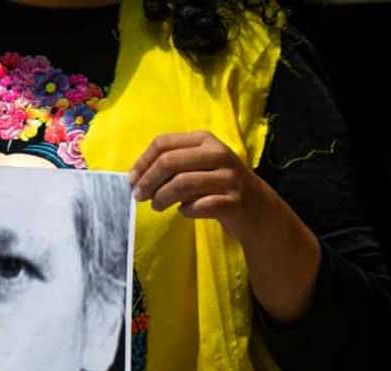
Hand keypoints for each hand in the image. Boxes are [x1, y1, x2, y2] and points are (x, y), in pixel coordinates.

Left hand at [129, 130, 320, 322]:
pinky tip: (184, 212)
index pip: (164, 143)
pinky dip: (185, 211)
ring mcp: (228, 178)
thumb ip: (173, 164)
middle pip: (170, 162)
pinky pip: (199, 206)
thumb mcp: (200, 165)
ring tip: (156, 206)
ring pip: (182, 183)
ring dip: (162, 197)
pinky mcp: (233, 202)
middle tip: (139, 196)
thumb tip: (136, 176)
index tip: (132, 179)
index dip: (143, 162)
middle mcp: (218, 154)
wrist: (258, 208)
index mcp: (205, 140)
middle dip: (148, 181)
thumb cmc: (220, 185)